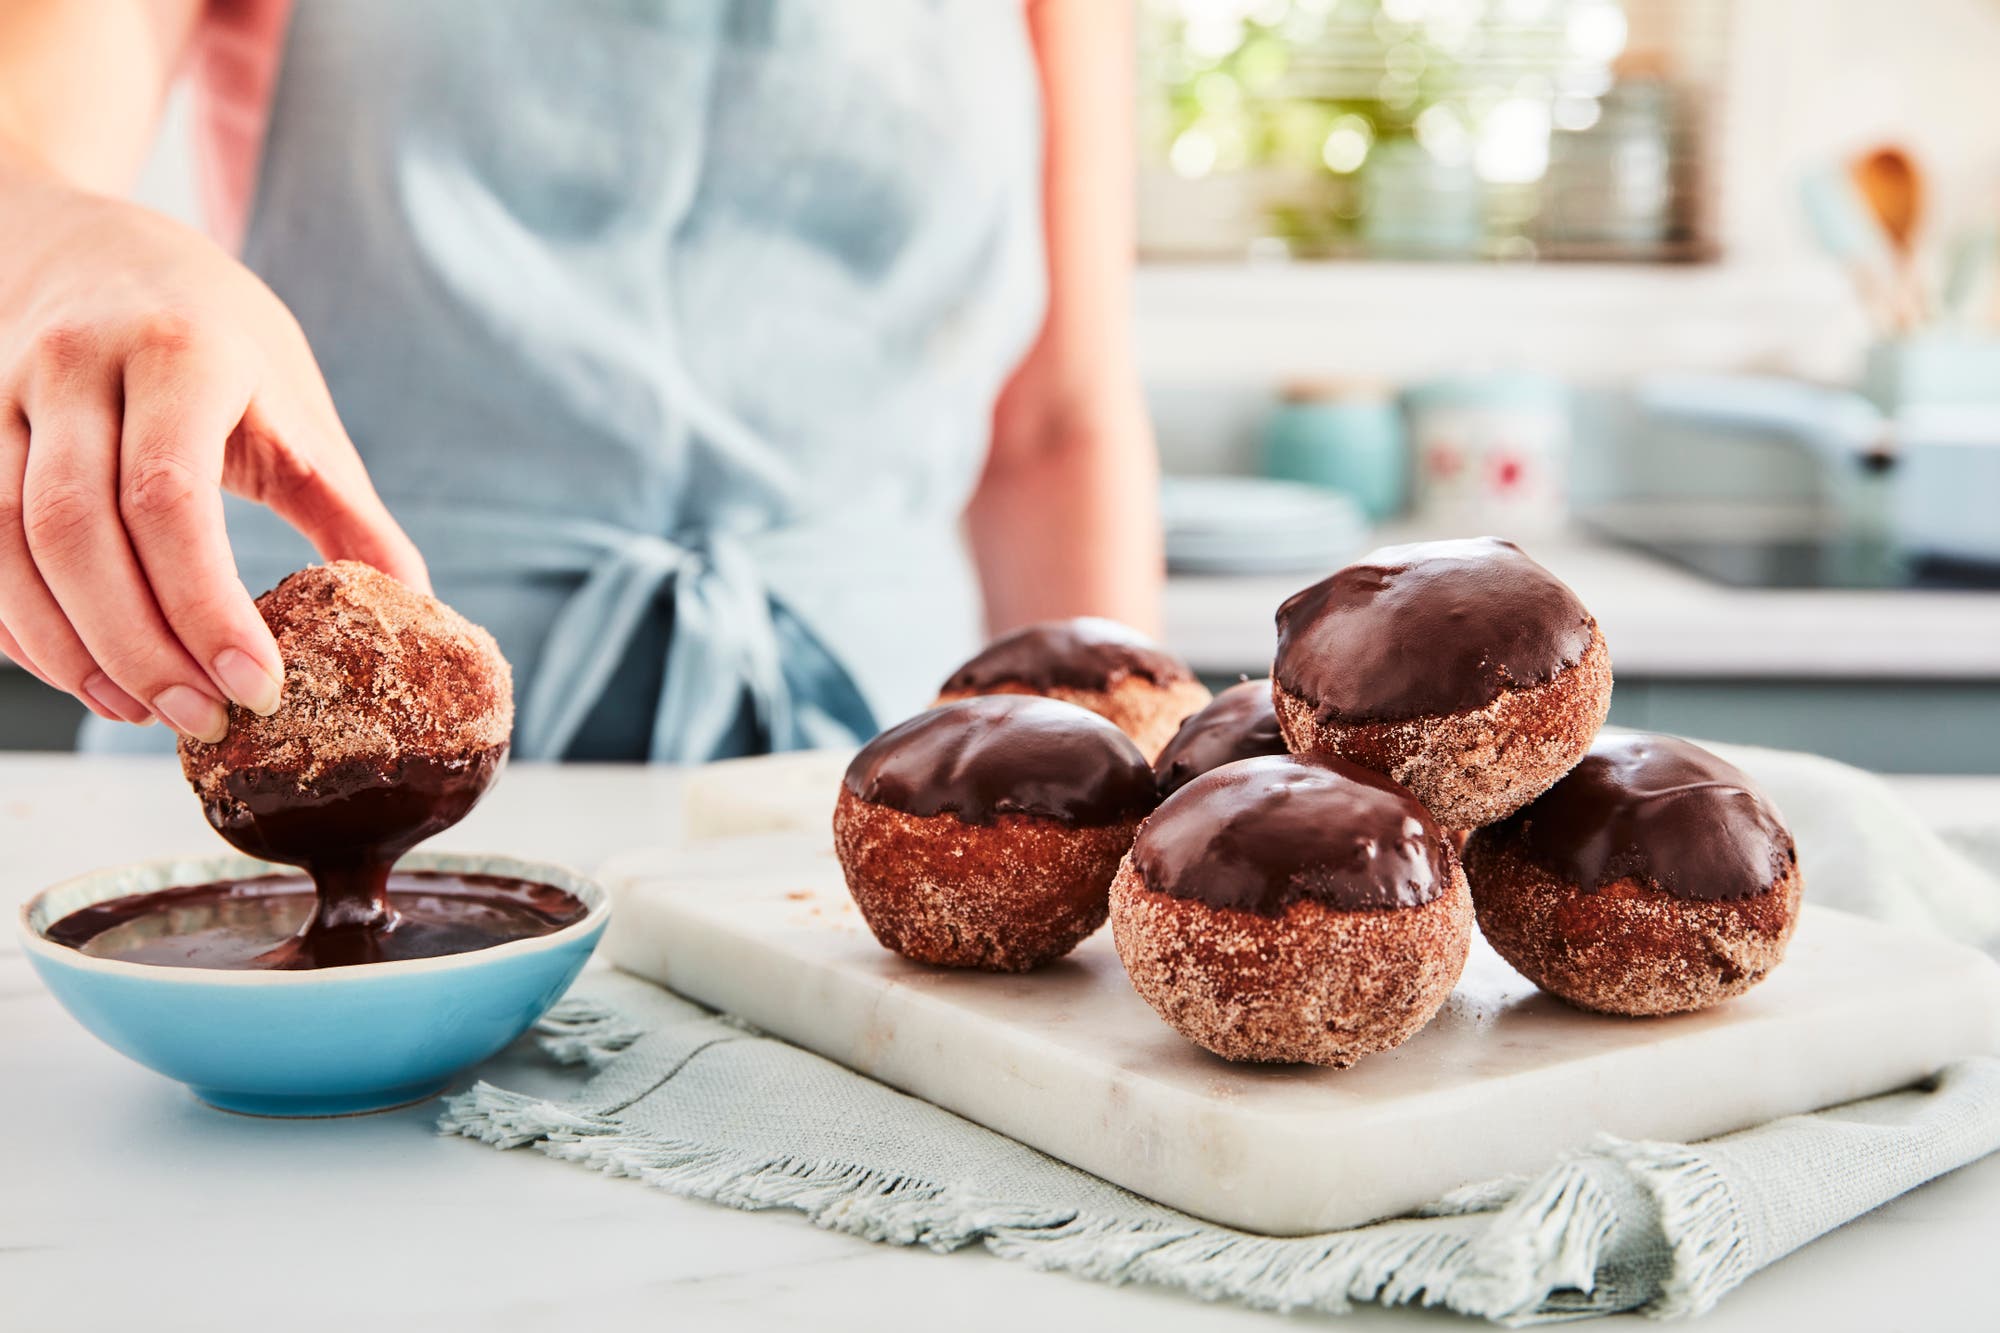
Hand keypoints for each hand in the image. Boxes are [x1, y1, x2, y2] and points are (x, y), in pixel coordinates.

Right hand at [0, 174, 426, 740]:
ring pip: (4, 539)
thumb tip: (418, 606)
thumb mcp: (295, 401)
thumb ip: (347, 507)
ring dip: (67, 644)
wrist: (85, 240)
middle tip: (200, 720)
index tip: (256, 685)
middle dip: (137, 643)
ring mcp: (2, 391)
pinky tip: (77, 669)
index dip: (205, 603)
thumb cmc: (211, 334)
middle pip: (77, 529)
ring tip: (139, 711)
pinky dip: (17, 619)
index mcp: (183, 353)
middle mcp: (78, 365)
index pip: (171, 496)